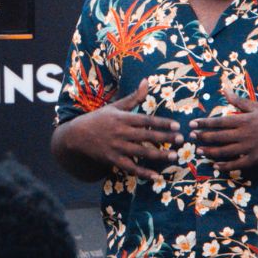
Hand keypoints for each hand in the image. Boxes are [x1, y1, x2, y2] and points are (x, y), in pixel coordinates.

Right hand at [58, 78, 182, 181]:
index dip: (162, 123)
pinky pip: (130, 168)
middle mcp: (121, 132)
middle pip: (147, 136)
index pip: (146, 120)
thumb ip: (133, 97)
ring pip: (141, 152)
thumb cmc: (98, 119)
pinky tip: (156, 177)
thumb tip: (146, 81)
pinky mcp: (112, 159)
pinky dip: (143, 173)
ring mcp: (117, 147)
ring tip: (174, 157)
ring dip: (159, 155)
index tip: (176, 126)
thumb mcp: (115, 106)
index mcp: (123, 118)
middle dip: (165, 138)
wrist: (76, 135)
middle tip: (181, 140)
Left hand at [190, 90, 257, 168]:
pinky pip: (237, 164)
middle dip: (203, 137)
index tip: (192, 123)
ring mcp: (250, 148)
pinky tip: (215, 165)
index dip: (205, 122)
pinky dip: (225, 165)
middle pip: (219, 136)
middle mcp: (245, 134)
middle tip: (191, 137)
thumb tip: (225, 90)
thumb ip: (240, 101)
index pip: (220, 121)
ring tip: (199, 151)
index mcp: (245, 120)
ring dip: (210, 151)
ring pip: (225, 151)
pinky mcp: (255, 159)